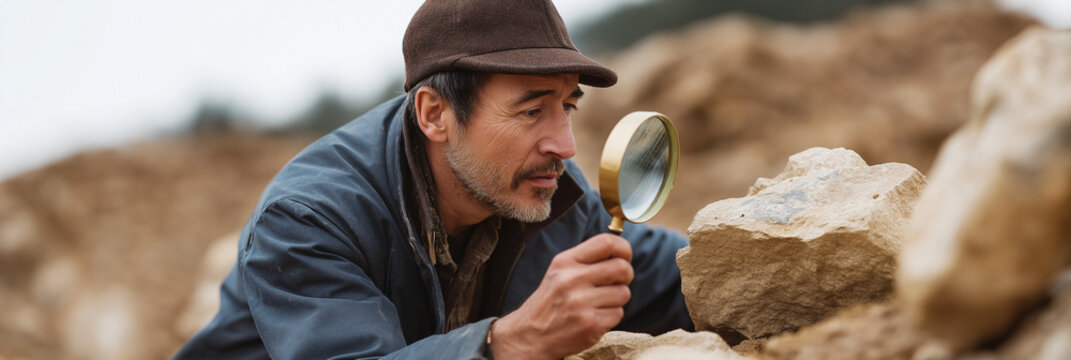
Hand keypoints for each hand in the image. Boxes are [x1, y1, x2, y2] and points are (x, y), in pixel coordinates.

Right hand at [489, 233, 633, 359]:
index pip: (607, 242)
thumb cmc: (551, 301)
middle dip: (626, 276)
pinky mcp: (590, 324)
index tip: (624, 257)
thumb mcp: (560, 271)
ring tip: (599, 303)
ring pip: (623, 293)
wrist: (531, 335)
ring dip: (617, 299)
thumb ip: (587, 260)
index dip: (624, 249)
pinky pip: (618, 313)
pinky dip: (611, 316)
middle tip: (616, 283)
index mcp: (565, 262)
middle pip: (622, 268)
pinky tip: (594, 317)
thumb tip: (622, 253)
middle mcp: (572, 279)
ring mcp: (581, 303)